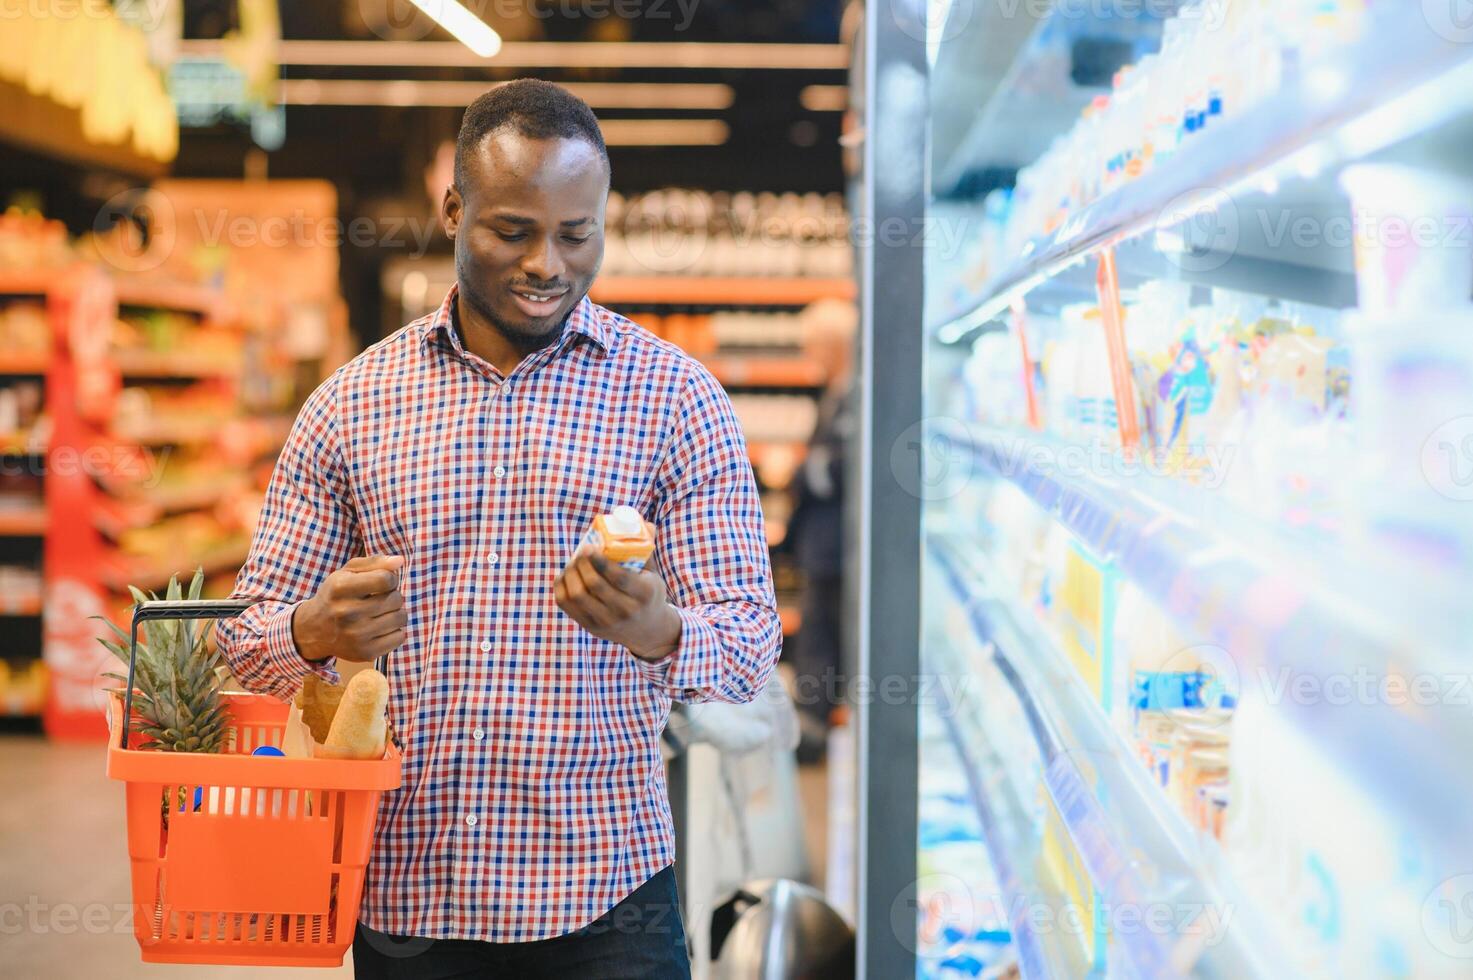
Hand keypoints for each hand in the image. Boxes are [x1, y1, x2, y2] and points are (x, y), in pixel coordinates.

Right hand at [292, 556, 406, 663]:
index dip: (390, 578)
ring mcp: (356, 636)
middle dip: (393, 595)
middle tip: (380, 598)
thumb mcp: (348, 572)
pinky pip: (399, 637)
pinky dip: (395, 630)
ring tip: (381, 612)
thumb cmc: (336, 595)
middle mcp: (346, 613)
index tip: (383, 582)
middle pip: (395, 599)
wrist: (314, 630)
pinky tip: (381, 627)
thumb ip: (375, 562)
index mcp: (340, 588)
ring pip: (401, 618)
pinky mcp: (365, 653)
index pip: (385, 579)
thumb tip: (401, 561)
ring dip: (396, 612)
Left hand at [554, 547, 680, 662]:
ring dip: (570, 574)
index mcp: (643, 594)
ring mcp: (606, 622)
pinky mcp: (590, 627)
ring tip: (574, 562)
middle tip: (581, 551)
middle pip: (594, 585)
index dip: (600, 561)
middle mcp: (625, 611)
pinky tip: (566, 575)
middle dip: (582, 564)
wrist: (647, 630)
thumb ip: (645, 549)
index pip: (618, 577)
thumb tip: (645, 523)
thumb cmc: (648, 593)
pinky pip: (566, 604)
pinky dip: (561, 586)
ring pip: (577, 595)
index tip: (589, 547)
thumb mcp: (653, 573)